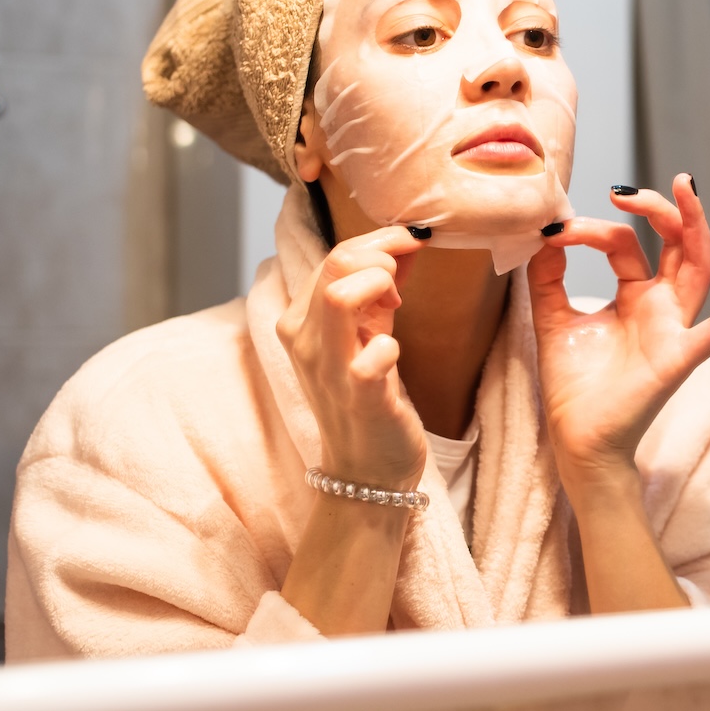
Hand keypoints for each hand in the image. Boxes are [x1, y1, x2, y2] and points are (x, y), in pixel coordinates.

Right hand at [276, 226, 427, 489]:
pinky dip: (391, 345)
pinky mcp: (357, 396)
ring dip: (380, 286)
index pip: (333, 254)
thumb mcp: (369, 331)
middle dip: (383, 255)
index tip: (409, 250)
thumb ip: (381, 287)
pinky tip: (394, 356)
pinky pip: (374, 352)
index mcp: (300, 320)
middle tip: (401, 281)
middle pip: (336, 263)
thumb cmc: (368, 396)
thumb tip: (408, 241)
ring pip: (340, 295)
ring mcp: (327, 368)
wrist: (366, 469)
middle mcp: (304, 340)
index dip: (379, 242)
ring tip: (395, 304)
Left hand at [528, 174, 709, 479]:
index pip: (624, 243)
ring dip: (695, 227)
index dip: (591, 230)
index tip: (555, 232)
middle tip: (625, 190)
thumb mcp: (552, 317)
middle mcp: (661, 307)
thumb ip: (548, 276)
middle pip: (675, 244)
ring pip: (698, 269)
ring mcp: (674, 329)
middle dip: (660, 210)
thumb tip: (544, 233)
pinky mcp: (678, 358)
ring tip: (685, 189)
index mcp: (635, 296)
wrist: (577, 440)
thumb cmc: (574, 387)